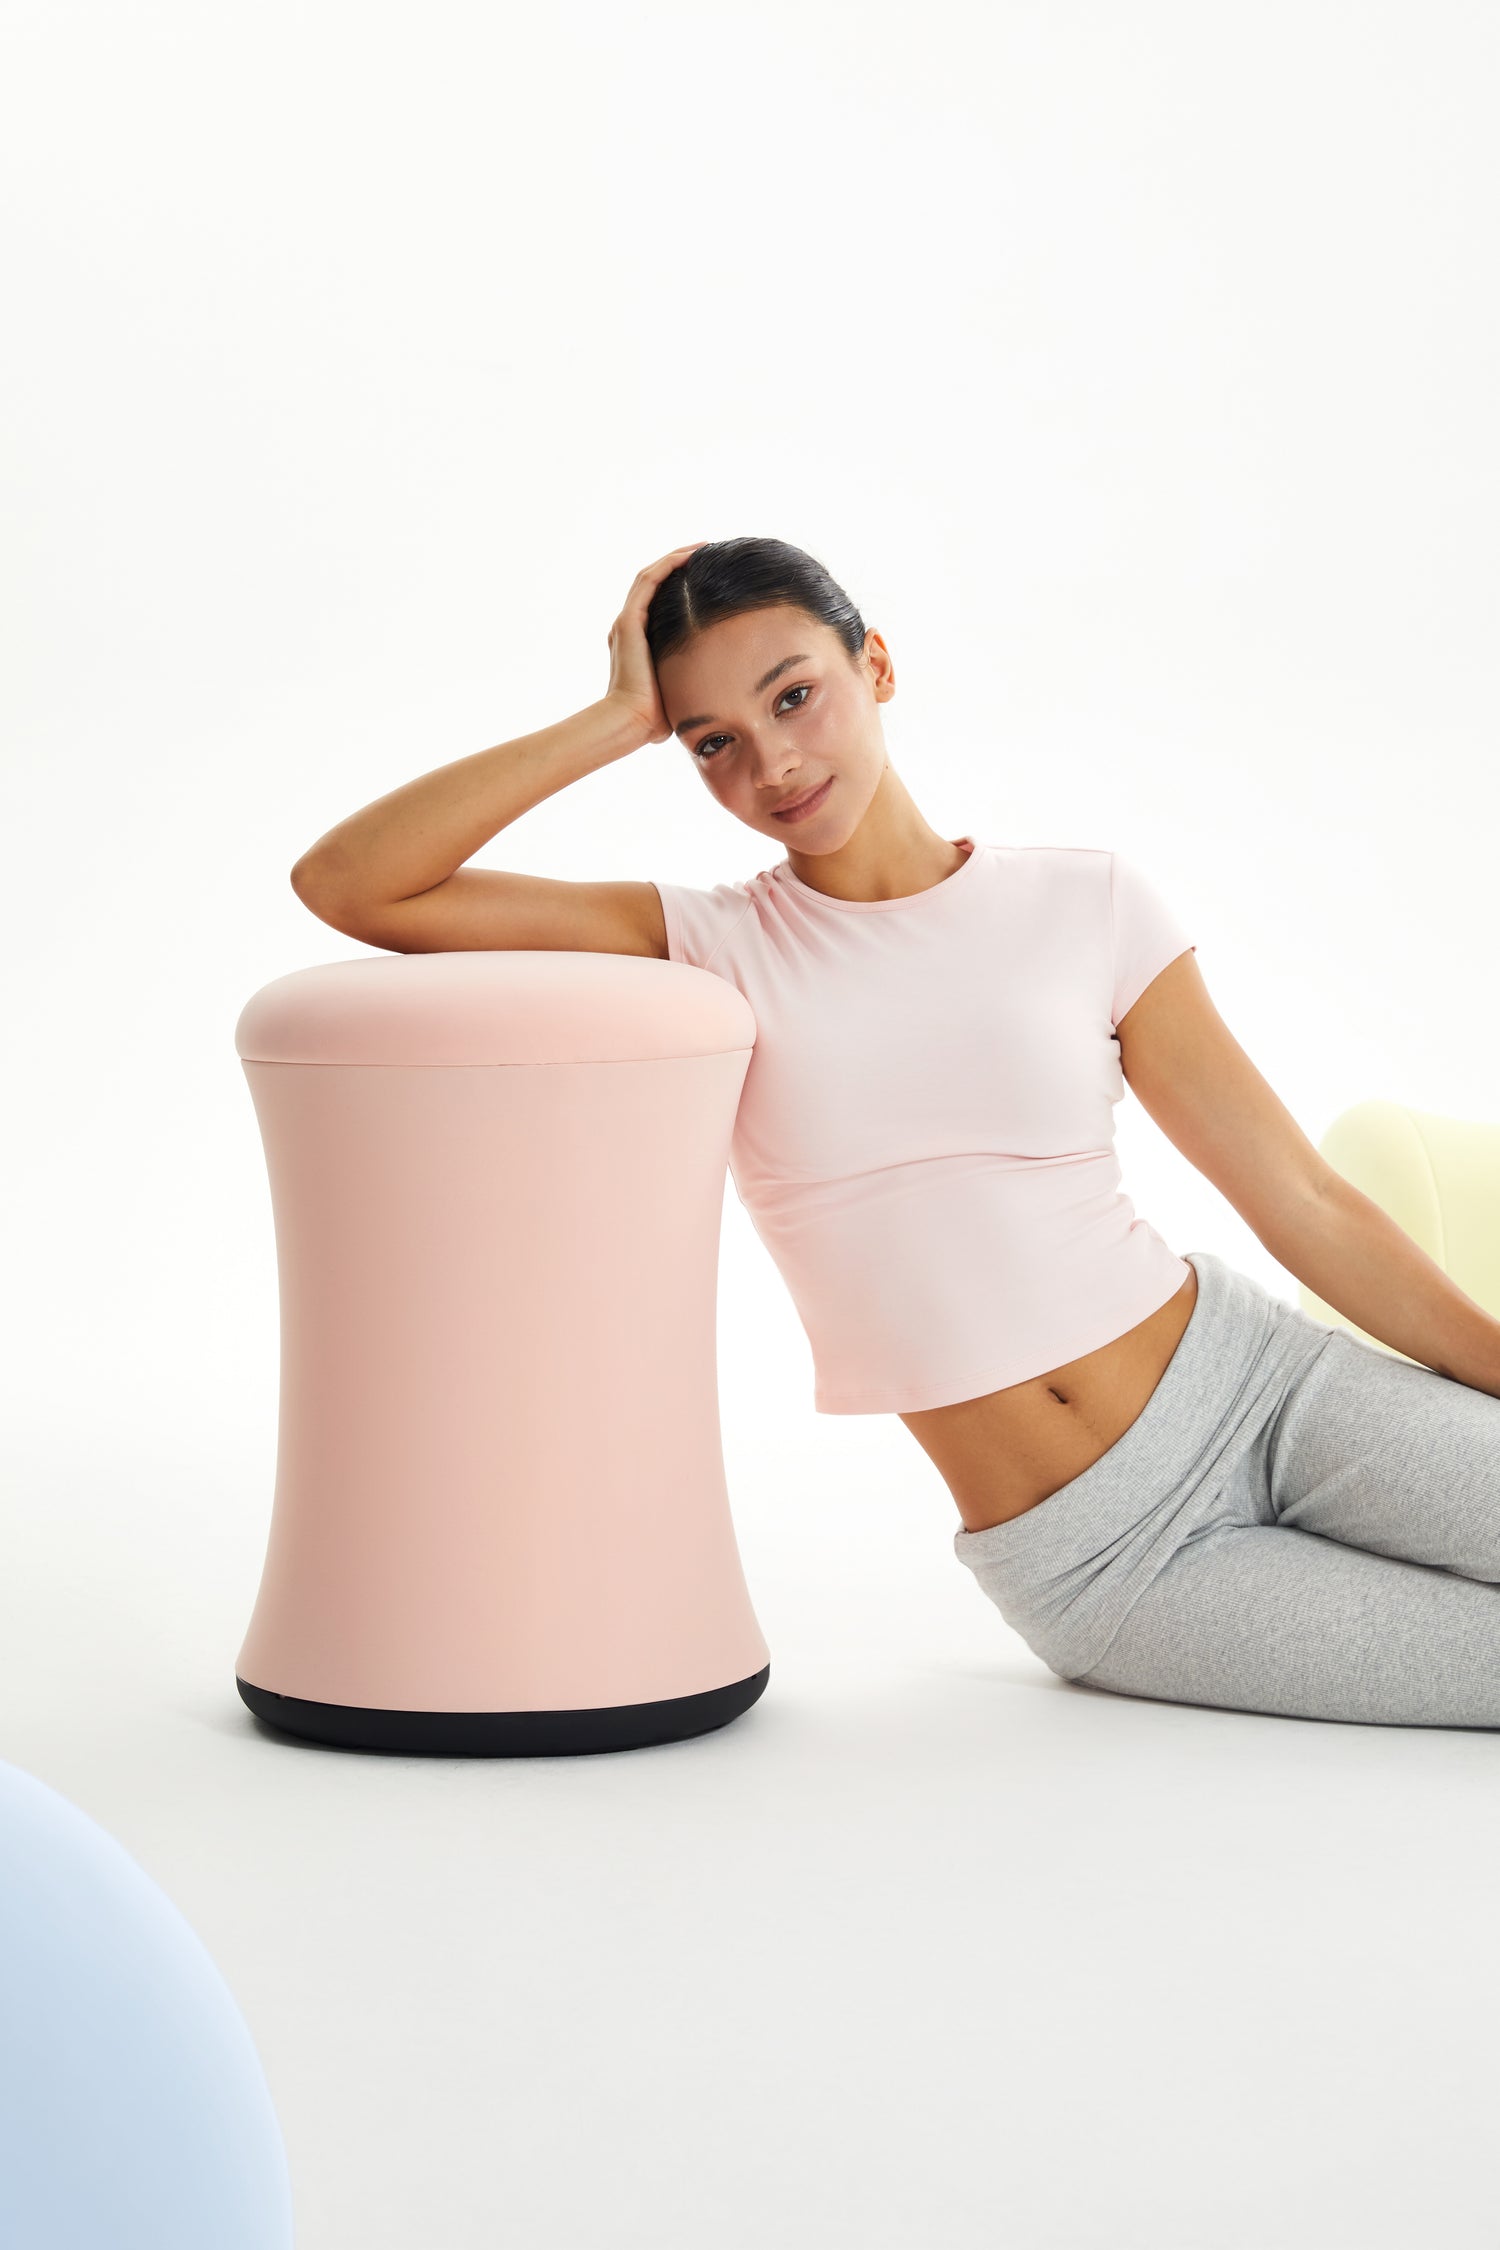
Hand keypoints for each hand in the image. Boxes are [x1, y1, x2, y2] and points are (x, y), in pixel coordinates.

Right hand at [604, 544, 707, 744]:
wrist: (631, 722)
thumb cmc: (654, 718)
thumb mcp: (676, 691)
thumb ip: (686, 683)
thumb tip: (711, 695)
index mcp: (636, 643)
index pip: (656, 603)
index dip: (677, 585)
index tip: (703, 577)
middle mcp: (628, 627)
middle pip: (652, 584)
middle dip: (677, 566)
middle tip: (704, 554)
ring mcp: (626, 622)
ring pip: (650, 576)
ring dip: (675, 558)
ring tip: (701, 547)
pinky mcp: (629, 621)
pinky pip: (649, 581)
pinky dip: (669, 564)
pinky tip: (690, 555)